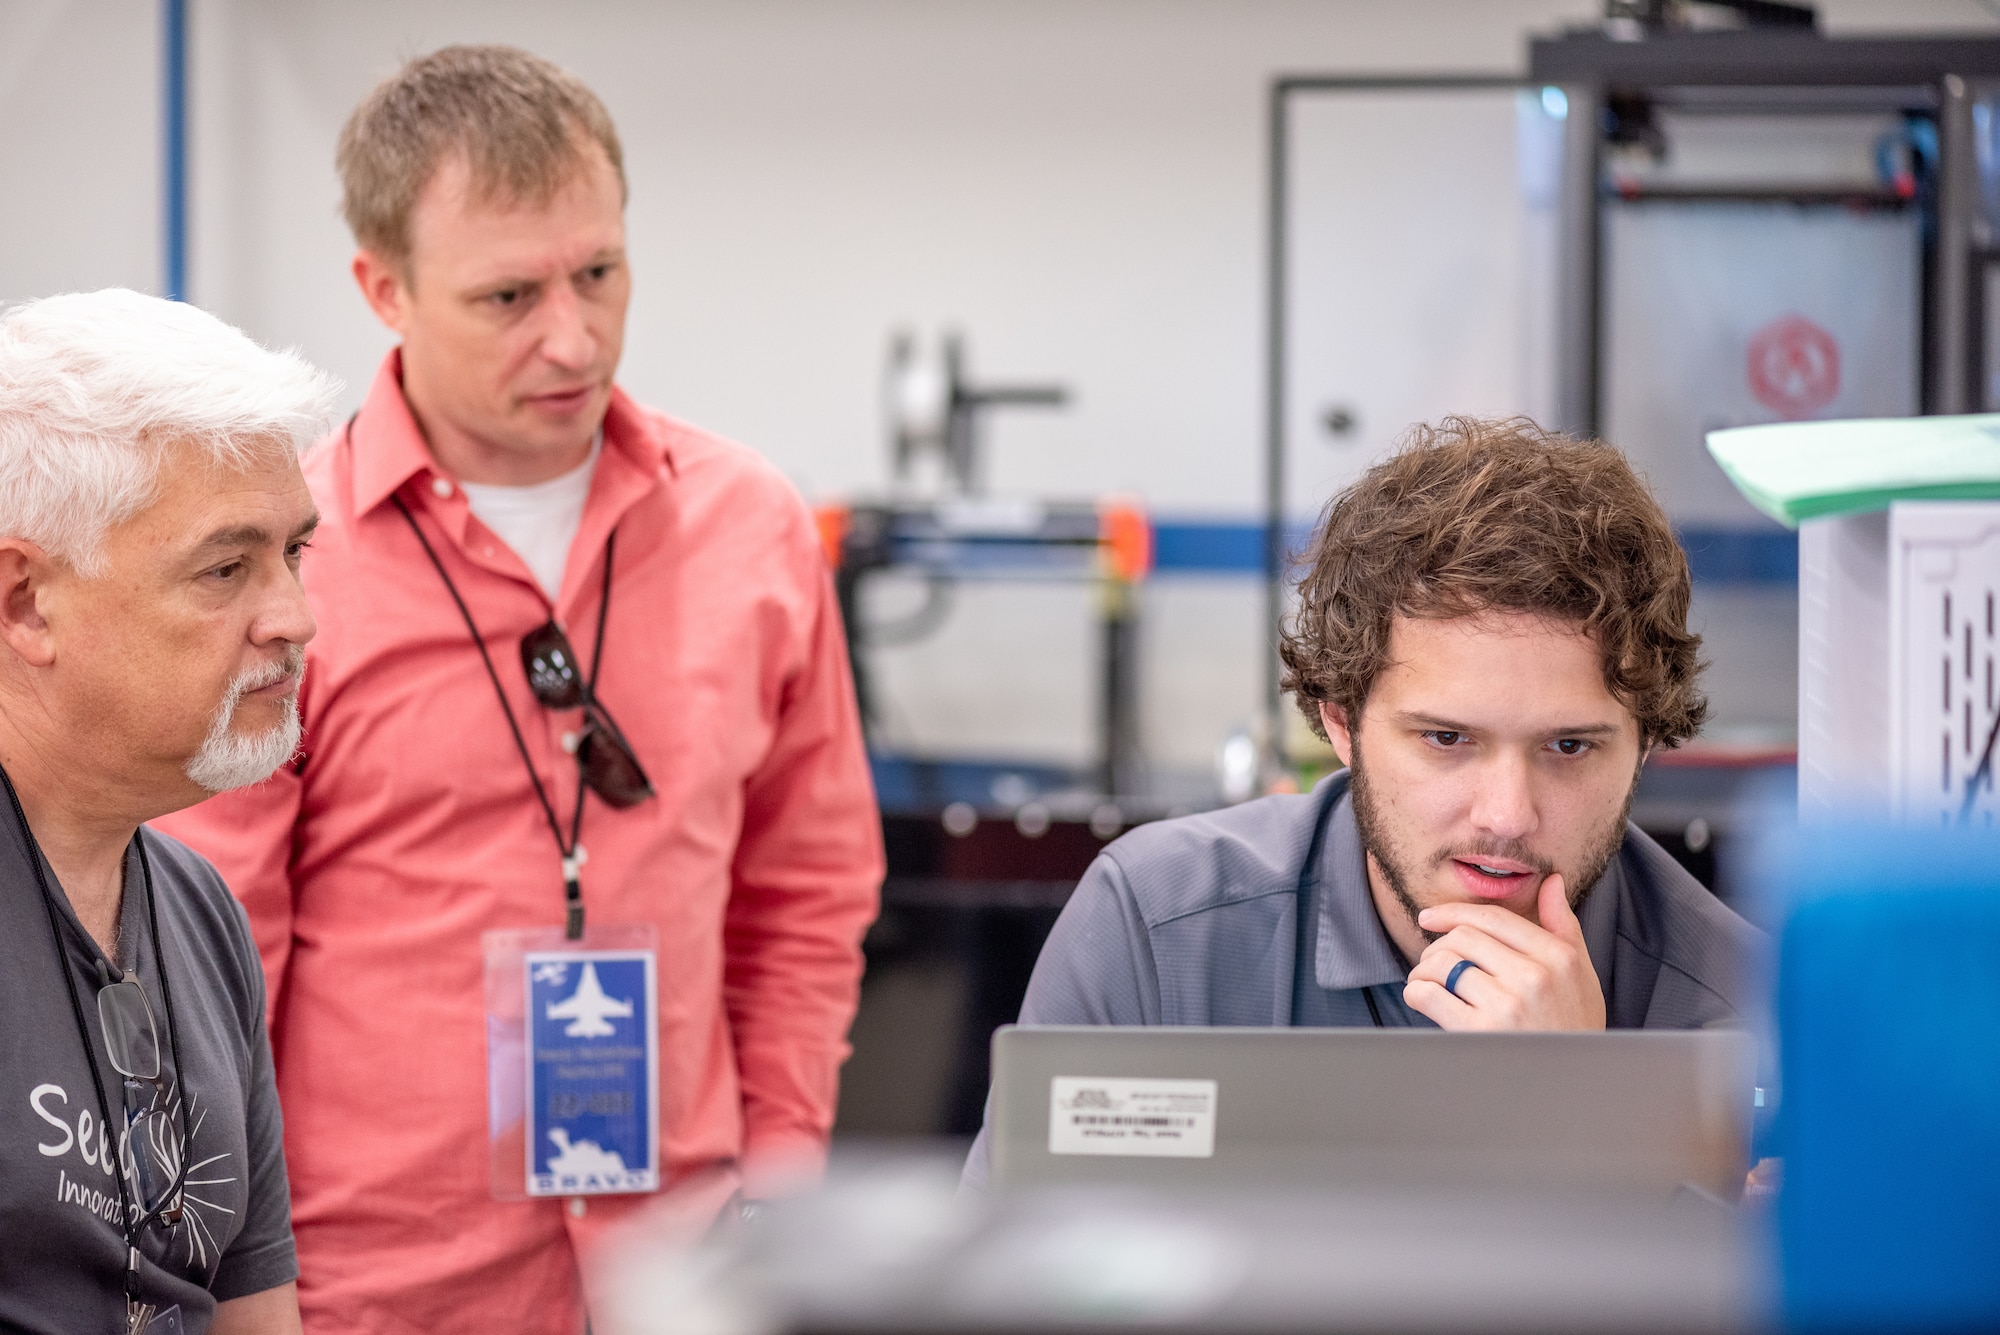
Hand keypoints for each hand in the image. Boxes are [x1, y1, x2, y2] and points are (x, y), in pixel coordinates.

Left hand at [1402, 874, 1605, 1030]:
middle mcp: (1534, 976)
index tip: (1430, 917)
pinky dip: (1417, 992)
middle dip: (1438, 945)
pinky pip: (1431, 995)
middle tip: (1432, 961)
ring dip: (1423, 969)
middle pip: (1463, 937)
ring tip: (1426, 980)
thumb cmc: (1573, 1025)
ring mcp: (1507, 1005)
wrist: (1572, 1084)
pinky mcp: (1481, 1032)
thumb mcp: (1581, 973)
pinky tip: (1421, 997)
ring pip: (1443, 963)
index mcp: (1557, 956)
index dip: (1453, 912)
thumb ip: (1563, 925)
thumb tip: (1552, 882)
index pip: (1492, 917)